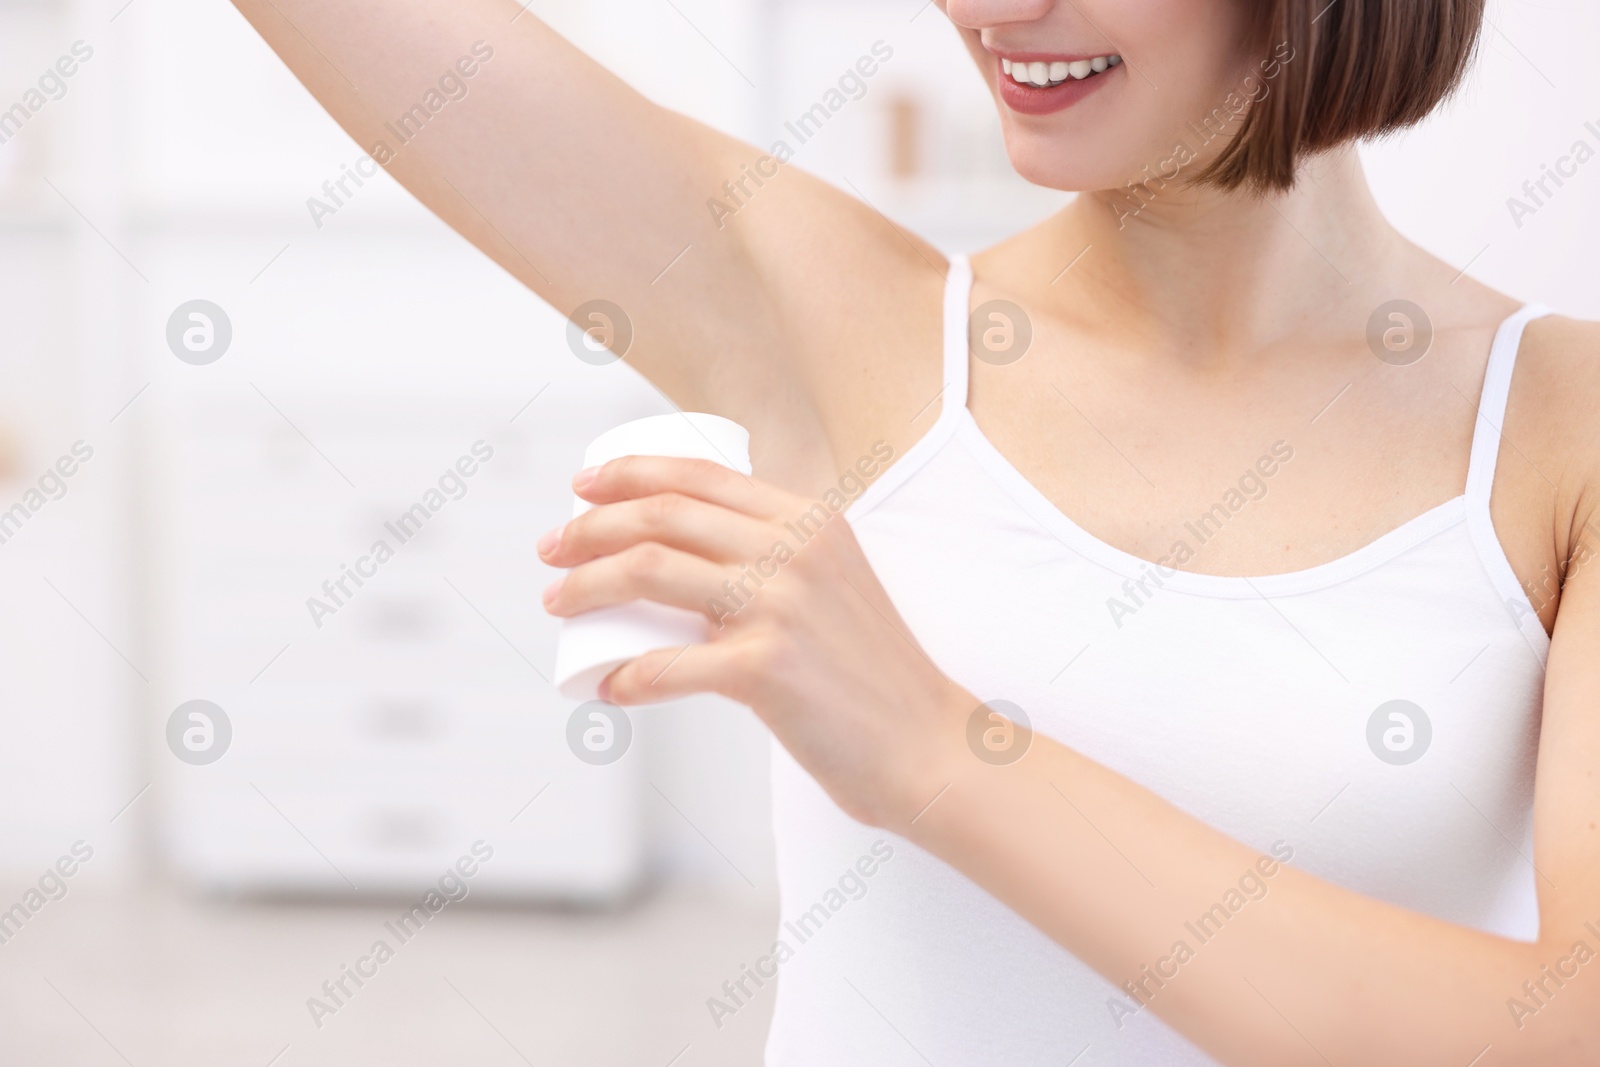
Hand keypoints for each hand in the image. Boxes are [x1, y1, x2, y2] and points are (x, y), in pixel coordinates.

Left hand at [537, 455, 972, 828]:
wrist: (925, 742)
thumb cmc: (871, 674)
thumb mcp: (834, 584)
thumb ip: (779, 558)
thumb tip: (691, 561)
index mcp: (808, 519)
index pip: (698, 475)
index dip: (626, 474)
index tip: (582, 491)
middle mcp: (794, 548)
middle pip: (661, 515)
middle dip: (589, 527)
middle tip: (552, 549)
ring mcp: (781, 605)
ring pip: (649, 572)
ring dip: (585, 586)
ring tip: (558, 602)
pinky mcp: (768, 668)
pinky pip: (666, 666)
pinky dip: (624, 677)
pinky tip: (605, 686)